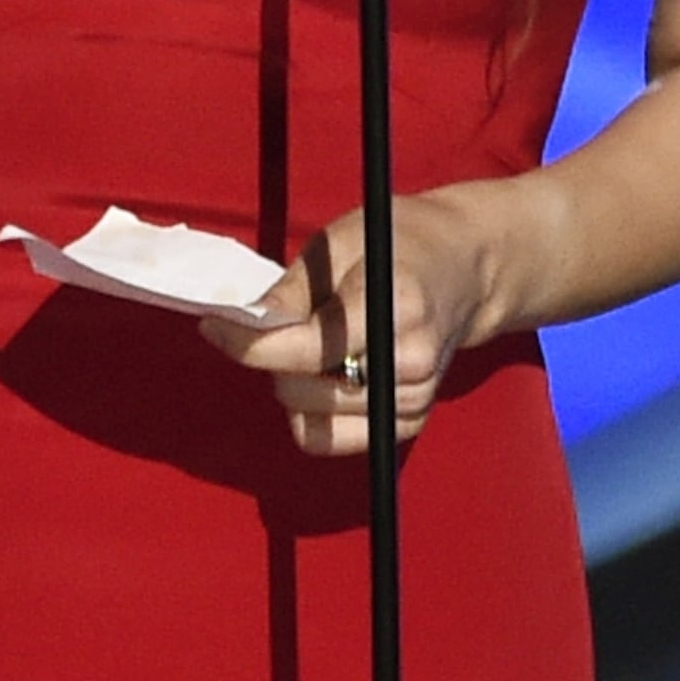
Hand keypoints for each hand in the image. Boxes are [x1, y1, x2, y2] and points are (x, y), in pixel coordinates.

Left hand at [205, 191, 502, 456]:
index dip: (248, 343)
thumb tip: (243, 323)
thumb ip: (293, 290)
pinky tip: (324, 375)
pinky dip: (313, 414)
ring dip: (292, 386)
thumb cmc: (401, 246)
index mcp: (395, 306)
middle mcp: (410, 362)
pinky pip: (332, 440)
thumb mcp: (341, 240)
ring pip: (311, 421)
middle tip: (275, 327)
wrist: (466, 269)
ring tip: (310, 346)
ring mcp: (413, 399)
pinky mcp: (410, 424)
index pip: (307, 348)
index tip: (213, 326)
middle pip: (303, 390)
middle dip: (272, 361)